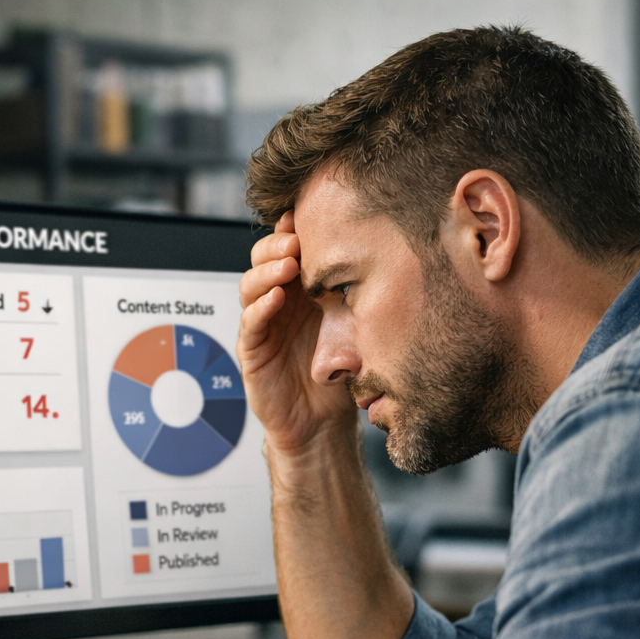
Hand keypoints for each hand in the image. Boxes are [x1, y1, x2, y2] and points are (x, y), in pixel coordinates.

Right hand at [237, 212, 355, 453]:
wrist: (322, 425)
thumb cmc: (342, 375)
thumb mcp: (358, 327)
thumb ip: (359, 297)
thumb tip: (389, 258)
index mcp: (303, 291)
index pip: (290, 250)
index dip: (294, 230)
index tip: (306, 213)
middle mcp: (280, 304)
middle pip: (265, 260)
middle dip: (276, 245)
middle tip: (296, 240)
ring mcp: (263, 326)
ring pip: (252, 286)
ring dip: (266, 271)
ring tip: (286, 264)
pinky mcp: (252, 352)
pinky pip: (250, 324)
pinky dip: (260, 308)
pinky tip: (275, 298)